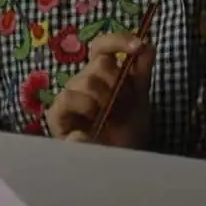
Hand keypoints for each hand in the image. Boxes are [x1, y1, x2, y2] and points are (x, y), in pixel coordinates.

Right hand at [45, 32, 154, 147]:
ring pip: (85, 80)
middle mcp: (85, 82)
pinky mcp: (57, 114)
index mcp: (104, 75)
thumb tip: (148, 43)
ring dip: (102, 99)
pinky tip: (92, 124)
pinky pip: (67, 98)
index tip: (138, 45)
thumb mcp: (140, 99)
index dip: (117, 41)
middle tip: (122, 104)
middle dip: (116, 82)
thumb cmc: (128, 132)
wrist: (119, 164)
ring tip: (107, 118)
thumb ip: (142, 71)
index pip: (102, 47)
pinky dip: (83, 108)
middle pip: (99, 63)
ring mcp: (70, 97)